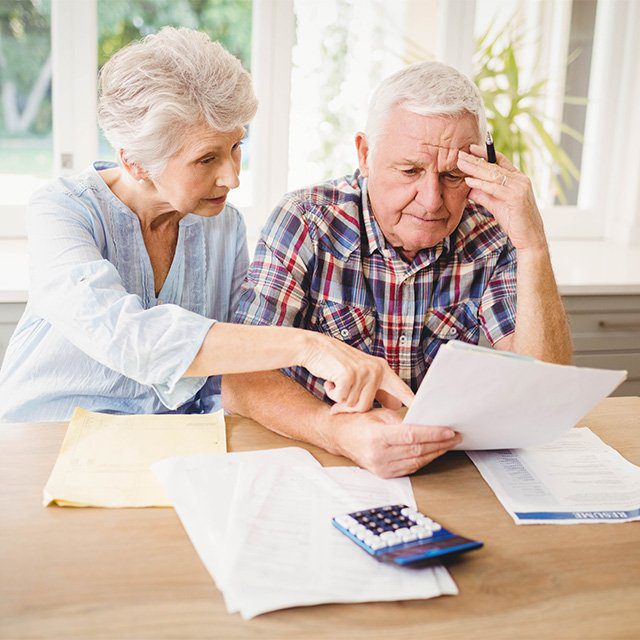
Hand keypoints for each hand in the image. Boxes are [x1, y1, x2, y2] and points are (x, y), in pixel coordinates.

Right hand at [300, 333, 413, 412]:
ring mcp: (363, 371)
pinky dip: (332, 393)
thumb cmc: (337, 364)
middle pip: (367, 407)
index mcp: (383, 370)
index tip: (426, 418)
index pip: (402, 390)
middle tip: (341, 393)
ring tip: (337, 382)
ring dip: (340, 399)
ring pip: (354, 405)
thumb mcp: (362, 373)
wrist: (314, 347)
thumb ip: (378, 389)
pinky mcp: (349, 374)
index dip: (413, 404)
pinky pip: (342, 399)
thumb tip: (395, 406)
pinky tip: (330, 380)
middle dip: (350, 406)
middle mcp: (376, 369)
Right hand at [332, 407, 461, 477]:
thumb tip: (427, 424)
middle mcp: (379, 455)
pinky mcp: (384, 474)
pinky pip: (410, 468)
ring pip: (416, 462)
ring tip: (448, 444)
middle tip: (455, 436)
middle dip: (439, 443)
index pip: (412, 436)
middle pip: (417, 450)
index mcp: (377, 437)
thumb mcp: (380, 415)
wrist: (339, 437)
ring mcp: (381, 468)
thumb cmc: (358, 422)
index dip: (433, 434)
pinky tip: (433, 453)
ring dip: (435, 453)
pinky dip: (424, 460)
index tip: (449, 431)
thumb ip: (403, 421)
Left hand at [457, 144, 547, 251]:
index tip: (470, 149)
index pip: (500, 161)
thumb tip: (469, 189)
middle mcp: (520, 179)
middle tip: (459, 153)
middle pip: (494, 166)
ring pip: (493, 175)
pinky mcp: (516, 197)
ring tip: (460, 163)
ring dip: (475, 168)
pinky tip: (469, 181)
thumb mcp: (496, 205)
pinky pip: (495, 188)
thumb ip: (484, 195)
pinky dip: (481, 184)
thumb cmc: (514, 222)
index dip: (485, 154)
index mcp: (517, 179)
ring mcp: (520, 187)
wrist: (529, 238)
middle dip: (475, 159)